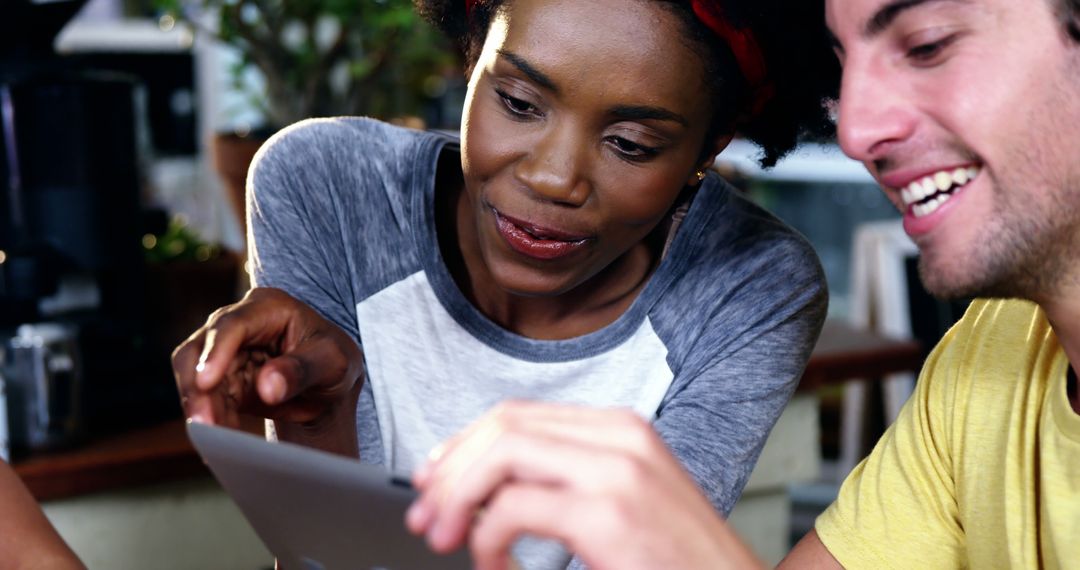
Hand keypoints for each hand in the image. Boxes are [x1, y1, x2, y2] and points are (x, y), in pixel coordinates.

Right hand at [172, 287, 362, 440]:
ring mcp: (224, 351)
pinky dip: (211, 419)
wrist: (327, 385)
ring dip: (201, 408)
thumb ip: (302, 371)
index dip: (216, 352)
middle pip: (199, 349)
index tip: (207, 382)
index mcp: (269, 306)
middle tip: (205, 423)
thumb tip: (267, 386)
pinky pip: (205, 400)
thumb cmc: (334, 362)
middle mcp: (239, 322)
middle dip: (197, 388)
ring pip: (194, 377)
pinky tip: (221, 440)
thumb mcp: (334, 363)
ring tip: (217, 438)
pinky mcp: (220, 379)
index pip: (232, 325)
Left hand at [404, 401, 763, 569]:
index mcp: (622, 429)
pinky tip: (495, 568)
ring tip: (444, 538)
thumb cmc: (677, 563)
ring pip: (502, 454)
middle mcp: (621, 437)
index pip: (518, 414)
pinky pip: (513, 509)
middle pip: (503, 426)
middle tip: (425, 516)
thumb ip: (561, 483)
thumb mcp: (620, 506)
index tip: (432, 479)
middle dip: (450, 470)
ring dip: (457, 498)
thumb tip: (482, 489)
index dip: (462, 444)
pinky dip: (486, 541)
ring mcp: (618, 471)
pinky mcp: (610, 514)